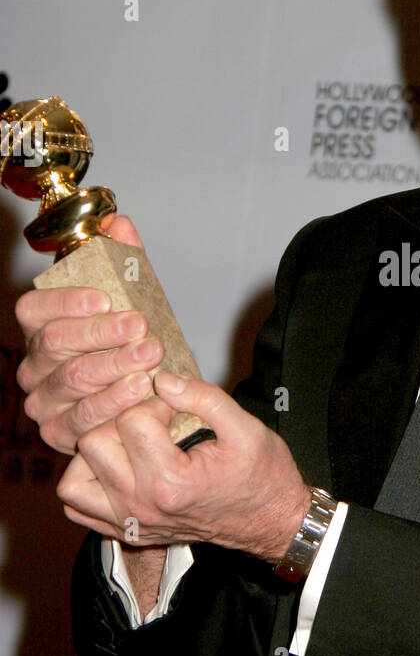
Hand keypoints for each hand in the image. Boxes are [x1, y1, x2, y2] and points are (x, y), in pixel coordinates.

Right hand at [15, 215, 164, 453]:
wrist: (144, 396)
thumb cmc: (128, 343)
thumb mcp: (132, 300)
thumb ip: (125, 261)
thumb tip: (119, 222)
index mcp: (40, 326)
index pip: (35, 309)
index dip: (66, 302)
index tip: (106, 299)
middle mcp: (33, 364)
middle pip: (57, 344)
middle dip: (102, 335)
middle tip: (142, 330)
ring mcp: (43, 401)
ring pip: (73, 382)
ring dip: (114, 370)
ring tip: (150, 361)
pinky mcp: (58, 434)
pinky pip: (83, 421)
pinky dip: (116, 407)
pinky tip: (142, 393)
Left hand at [57, 371, 312, 563]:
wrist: (270, 521)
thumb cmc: (262, 476)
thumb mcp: (246, 428)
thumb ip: (203, 398)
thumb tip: (162, 379)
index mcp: (170, 481)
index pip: (131, 420)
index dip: (155, 402)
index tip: (177, 408)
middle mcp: (142, 507)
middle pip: (93, 444)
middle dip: (121, 422)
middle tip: (152, 423)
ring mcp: (130, 523)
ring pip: (73, 480)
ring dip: (95, 454)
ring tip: (127, 445)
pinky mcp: (127, 531)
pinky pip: (77, 508)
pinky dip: (87, 484)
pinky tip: (115, 468)